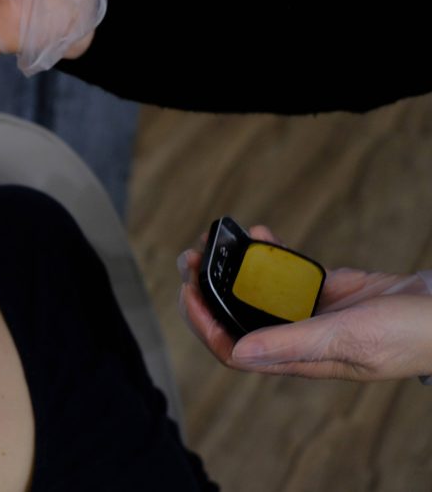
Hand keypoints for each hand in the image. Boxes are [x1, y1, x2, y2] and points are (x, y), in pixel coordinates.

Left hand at [177, 226, 431, 380]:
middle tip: (191, 258)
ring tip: (214, 240)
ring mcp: (307, 313)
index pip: (231, 348)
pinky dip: (267, 253)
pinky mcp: (322, 291)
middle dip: (207, 288)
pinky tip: (259, 234)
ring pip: (255, 291)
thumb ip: (290, 344)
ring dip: (231, 267)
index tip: (188, 291)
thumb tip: (237, 352)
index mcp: (295, 359)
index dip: (203, 323)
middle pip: (235, 316)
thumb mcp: (345, 339)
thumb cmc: (406, 337)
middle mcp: (294, 338)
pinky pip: (283, 272)